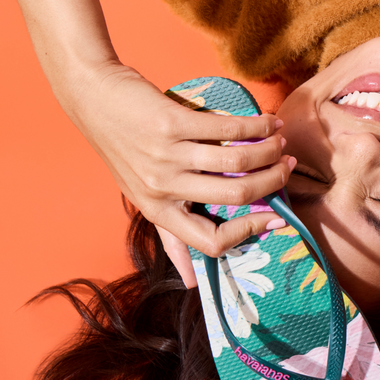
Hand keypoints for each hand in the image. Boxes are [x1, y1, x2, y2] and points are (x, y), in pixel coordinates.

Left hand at [56, 63, 293, 285]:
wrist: (92, 97)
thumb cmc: (121, 146)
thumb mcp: (141, 196)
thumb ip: (169, 234)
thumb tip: (193, 282)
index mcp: (158, 211)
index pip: (211, 242)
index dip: (249, 233)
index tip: (276, 219)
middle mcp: (161, 188)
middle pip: (234, 196)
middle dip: (271, 182)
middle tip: (287, 168)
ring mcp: (166, 156)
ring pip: (236, 162)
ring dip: (267, 151)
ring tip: (279, 142)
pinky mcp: (171, 124)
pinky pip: (227, 129)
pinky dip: (256, 125)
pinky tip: (268, 122)